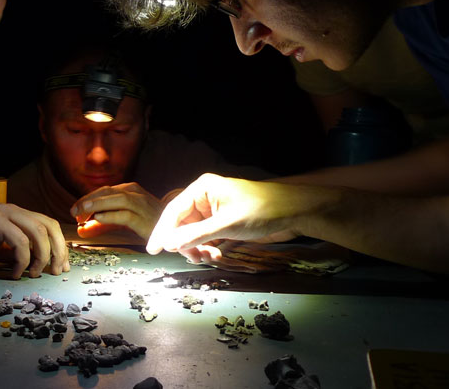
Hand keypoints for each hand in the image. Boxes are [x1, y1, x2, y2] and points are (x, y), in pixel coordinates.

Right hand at [0, 203, 69, 278]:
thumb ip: (13, 253)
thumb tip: (31, 268)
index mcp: (17, 215)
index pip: (49, 225)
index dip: (59, 246)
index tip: (61, 267)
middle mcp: (15, 211)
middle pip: (50, 226)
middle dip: (58, 250)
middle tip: (56, 272)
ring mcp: (4, 214)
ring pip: (38, 232)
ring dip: (42, 256)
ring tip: (35, 274)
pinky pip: (18, 241)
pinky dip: (22, 259)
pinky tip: (15, 273)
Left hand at [70, 182, 166, 239]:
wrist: (176, 229)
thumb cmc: (148, 223)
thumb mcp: (122, 221)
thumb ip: (102, 224)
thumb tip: (81, 229)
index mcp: (130, 189)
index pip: (103, 190)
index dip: (87, 198)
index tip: (74, 209)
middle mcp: (135, 193)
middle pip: (107, 192)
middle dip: (88, 201)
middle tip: (74, 211)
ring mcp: (142, 205)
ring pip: (117, 199)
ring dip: (97, 204)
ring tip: (82, 212)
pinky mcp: (146, 219)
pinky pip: (126, 215)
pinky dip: (111, 215)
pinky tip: (98, 219)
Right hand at [146, 173, 311, 261]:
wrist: (294, 212)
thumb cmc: (262, 210)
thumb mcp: (227, 224)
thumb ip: (196, 235)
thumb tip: (170, 244)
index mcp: (202, 189)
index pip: (173, 212)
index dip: (162, 232)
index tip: (154, 251)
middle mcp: (204, 198)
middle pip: (182, 225)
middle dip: (185, 244)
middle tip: (195, 258)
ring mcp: (214, 212)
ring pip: (194, 235)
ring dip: (198, 249)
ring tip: (210, 257)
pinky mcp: (224, 223)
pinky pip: (206, 238)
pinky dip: (208, 249)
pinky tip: (217, 255)